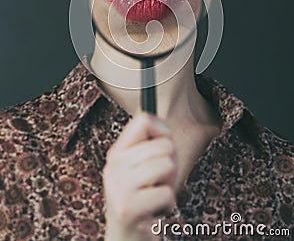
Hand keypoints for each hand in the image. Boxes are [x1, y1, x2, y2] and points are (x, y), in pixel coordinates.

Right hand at [103, 112, 176, 240]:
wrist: (126, 239)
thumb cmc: (142, 200)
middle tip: (160, 182)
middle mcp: (114, 165)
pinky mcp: (127, 208)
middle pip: (164, 145)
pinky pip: (167, 193)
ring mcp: (119, 186)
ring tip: (156, 195)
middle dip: (172, 165)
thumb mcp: (140, 169)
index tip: (166, 144)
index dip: (163, 130)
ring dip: (170, 184)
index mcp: (117, 152)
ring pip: (167, 165)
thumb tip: (158, 120)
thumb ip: (148, 146)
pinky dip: (168, 204)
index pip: (144, 120)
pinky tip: (155, 211)